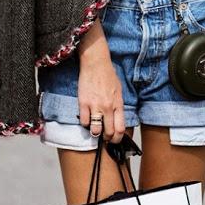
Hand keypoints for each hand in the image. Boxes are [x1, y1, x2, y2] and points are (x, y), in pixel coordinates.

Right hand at [78, 24, 124, 142]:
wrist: (96, 63)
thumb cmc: (108, 75)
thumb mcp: (119, 90)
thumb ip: (118, 105)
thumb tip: (117, 119)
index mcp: (118, 104)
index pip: (120, 129)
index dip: (117, 139)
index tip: (114, 140)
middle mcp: (108, 107)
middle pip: (109, 133)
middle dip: (106, 139)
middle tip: (103, 137)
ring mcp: (95, 106)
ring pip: (96, 131)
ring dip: (95, 133)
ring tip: (94, 128)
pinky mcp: (84, 103)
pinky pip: (84, 122)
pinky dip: (85, 123)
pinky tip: (86, 117)